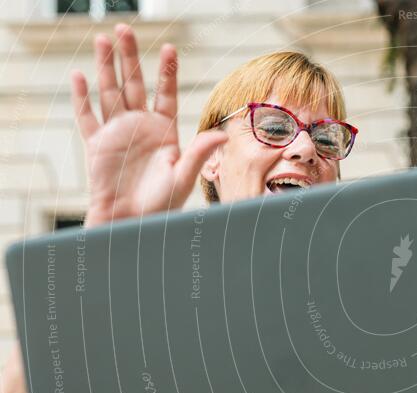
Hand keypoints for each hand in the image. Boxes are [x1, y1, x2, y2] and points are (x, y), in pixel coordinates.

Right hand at [72, 24, 227, 226]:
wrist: (131, 224)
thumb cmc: (161, 206)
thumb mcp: (183, 177)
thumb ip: (199, 153)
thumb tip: (222, 134)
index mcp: (165, 132)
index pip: (165, 94)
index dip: (167, 72)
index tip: (170, 48)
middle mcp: (141, 127)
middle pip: (135, 84)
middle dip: (130, 57)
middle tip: (125, 29)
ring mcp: (118, 133)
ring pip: (110, 92)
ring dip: (106, 67)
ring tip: (103, 39)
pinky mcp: (97, 145)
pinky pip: (87, 117)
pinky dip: (81, 97)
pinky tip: (79, 76)